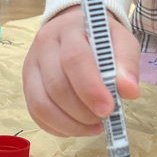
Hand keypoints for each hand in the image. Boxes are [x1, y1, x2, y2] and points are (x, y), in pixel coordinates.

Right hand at [23, 5, 139, 136]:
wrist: (75, 30)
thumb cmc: (101, 38)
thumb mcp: (121, 41)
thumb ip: (127, 63)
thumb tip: (130, 91)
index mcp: (69, 29)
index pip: (75, 59)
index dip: (91, 88)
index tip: (109, 109)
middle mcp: (44, 46)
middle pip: (56, 86)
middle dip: (83, 111)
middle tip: (105, 117)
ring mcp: (31, 66)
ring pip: (41, 104)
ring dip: (70, 124)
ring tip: (94, 125)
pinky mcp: (27, 85)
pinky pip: (36, 114)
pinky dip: (59, 128)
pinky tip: (78, 126)